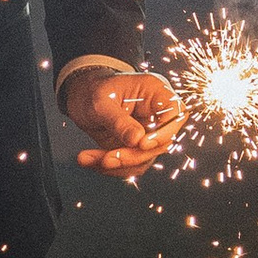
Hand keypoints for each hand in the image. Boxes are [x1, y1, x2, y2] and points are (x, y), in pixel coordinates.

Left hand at [64, 66, 183, 174]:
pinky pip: (131, 165)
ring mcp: (148, 132)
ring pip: (144, 158)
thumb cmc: (93, 90)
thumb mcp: (100, 102)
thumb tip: (137, 140)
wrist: (81, 96)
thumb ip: (119, 121)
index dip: (165, 132)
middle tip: (106, 159)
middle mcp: (156, 114)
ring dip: (117, 165)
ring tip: (86, 158)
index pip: (176, 113)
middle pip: (160, 143)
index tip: (142, 144)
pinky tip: (88, 160)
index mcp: (155, 92)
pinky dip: (110, 167)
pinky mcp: (137, 148)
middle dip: (132, 155)